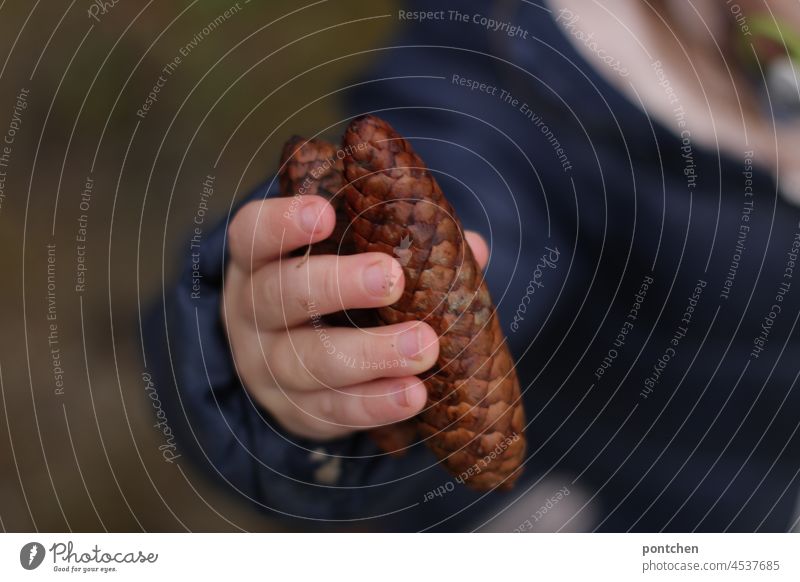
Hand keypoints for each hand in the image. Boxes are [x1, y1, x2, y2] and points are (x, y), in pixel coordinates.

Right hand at [221, 194, 488, 440]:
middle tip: (392, 279)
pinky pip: (332, 410)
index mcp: (260, 260)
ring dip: (370, 354)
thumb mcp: (347, 261)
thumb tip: (472, 247)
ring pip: (308, 361)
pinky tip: (413, 394)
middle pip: (280, 295)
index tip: (327, 214)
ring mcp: (268, 367)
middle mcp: (252, 312)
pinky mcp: (297, 411)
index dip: (282, 222)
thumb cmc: (330, 295)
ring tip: (423, 348)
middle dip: (338, 285)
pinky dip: (375, 404)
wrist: (294, 369)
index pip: (252, 234)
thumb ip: (402, 246)